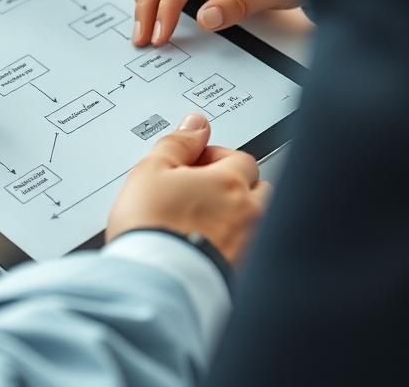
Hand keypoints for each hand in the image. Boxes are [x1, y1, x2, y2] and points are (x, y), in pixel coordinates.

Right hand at [106, 114, 269, 264]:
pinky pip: (247, 251)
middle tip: (200, 193)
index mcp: (230, 183)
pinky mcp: (242, 274)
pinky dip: (232, 246)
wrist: (152, 283)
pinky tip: (204, 248)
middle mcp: (249, 215)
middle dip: (234, 187)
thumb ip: (177, 143)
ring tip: (203, 223)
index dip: (213, 158)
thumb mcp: (151, 170)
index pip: (239, 158)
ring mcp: (249, 247)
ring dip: (237, 217)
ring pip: (256, 222)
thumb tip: (195, 125)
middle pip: (258, 189)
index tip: (192, 167)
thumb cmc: (150, 228)